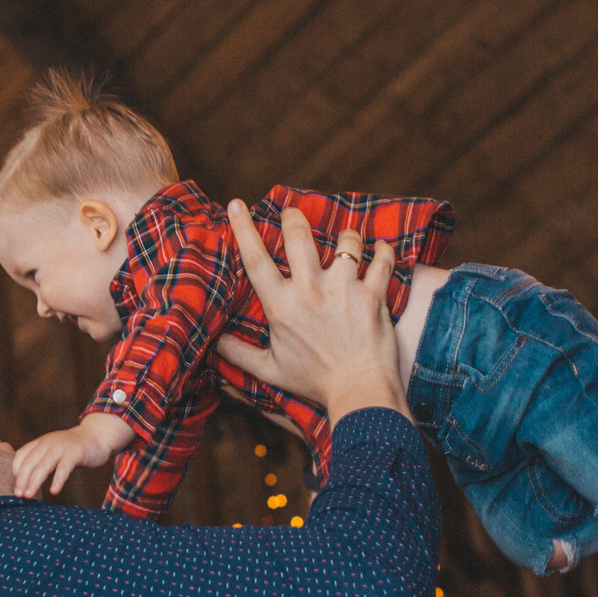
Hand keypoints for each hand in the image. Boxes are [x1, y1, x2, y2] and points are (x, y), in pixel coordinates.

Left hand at [11, 417, 130, 499]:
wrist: (96, 436)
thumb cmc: (73, 449)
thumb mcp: (53, 451)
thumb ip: (42, 462)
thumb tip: (28, 483)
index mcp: (40, 443)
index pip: (21, 455)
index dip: (16, 470)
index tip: (16, 485)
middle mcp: (48, 443)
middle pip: (30, 462)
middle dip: (22, 479)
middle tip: (18, 495)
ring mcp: (61, 448)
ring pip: (43, 466)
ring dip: (34, 481)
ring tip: (29, 495)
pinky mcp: (75, 453)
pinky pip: (64, 468)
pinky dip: (58, 480)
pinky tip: (54, 491)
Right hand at [213, 200, 409, 420]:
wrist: (359, 392)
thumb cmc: (314, 382)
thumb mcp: (270, 370)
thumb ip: (239, 353)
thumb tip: (213, 341)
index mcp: (281, 306)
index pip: (255, 259)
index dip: (243, 228)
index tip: (235, 204)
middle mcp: (311, 291)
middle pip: (299, 236)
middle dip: (293, 217)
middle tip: (292, 212)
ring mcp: (344, 289)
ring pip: (346, 241)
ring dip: (347, 236)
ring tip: (346, 239)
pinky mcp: (373, 294)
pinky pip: (382, 260)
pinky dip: (384, 250)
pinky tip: (382, 247)